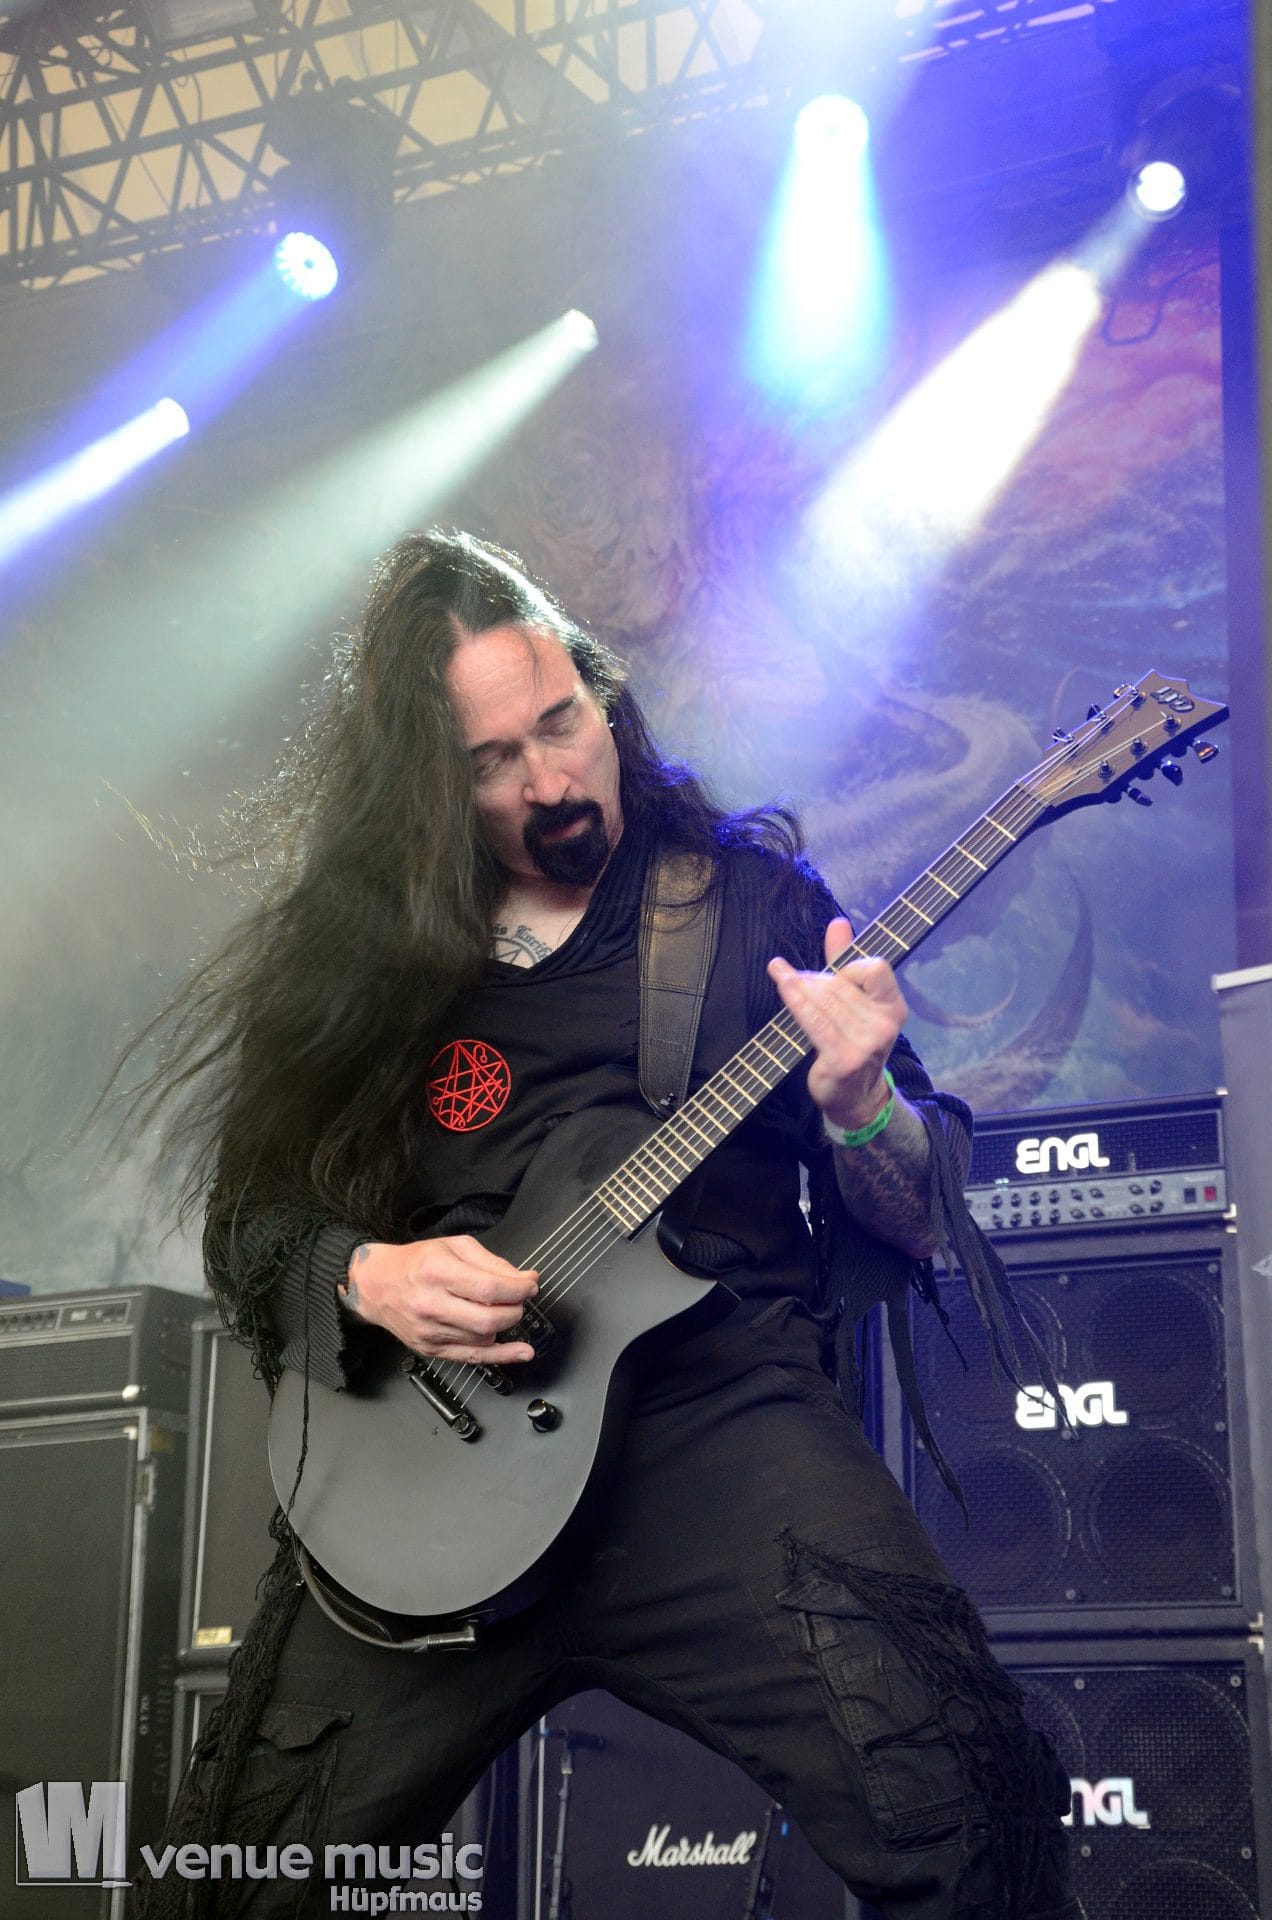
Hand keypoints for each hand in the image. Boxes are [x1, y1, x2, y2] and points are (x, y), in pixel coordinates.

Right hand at [341, 1235, 538, 1363]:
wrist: (377, 1286)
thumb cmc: (416, 1263)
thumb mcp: (454, 1247)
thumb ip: (492, 1263)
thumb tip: (525, 1279)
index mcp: (437, 1272)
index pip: (489, 1288)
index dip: (518, 1288)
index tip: (530, 1285)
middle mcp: (432, 1305)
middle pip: (489, 1318)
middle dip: (516, 1309)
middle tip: (520, 1298)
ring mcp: (431, 1332)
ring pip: (484, 1338)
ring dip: (506, 1325)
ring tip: (505, 1310)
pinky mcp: (432, 1350)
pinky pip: (472, 1358)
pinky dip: (501, 1356)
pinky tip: (520, 1353)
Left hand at [766, 916, 905, 1131]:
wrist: (854, 1096)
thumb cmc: (852, 1041)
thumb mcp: (854, 1002)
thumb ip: (845, 962)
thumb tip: (839, 922)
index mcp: (893, 1007)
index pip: (875, 968)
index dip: (849, 967)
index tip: (833, 976)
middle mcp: (885, 1025)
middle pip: (840, 983)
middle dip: (813, 978)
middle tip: (794, 978)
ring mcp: (865, 1044)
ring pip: (823, 999)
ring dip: (798, 985)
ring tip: (783, 978)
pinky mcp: (841, 1058)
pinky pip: (813, 1019)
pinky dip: (794, 999)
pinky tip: (782, 986)